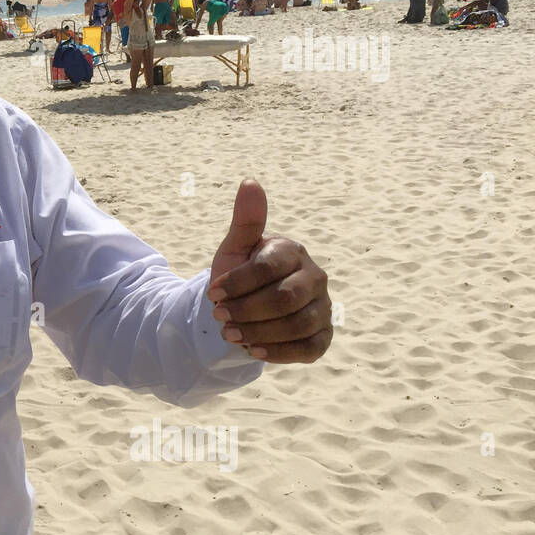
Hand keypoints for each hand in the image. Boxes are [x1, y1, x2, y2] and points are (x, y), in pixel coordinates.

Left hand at [207, 179, 331, 363]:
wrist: (243, 310)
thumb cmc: (238, 276)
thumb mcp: (234, 250)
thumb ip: (245, 221)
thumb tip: (249, 182)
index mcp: (293, 252)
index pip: (269, 268)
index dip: (238, 283)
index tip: (212, 294)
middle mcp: (315, 277)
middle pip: (284, 299)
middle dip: (247, 310)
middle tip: (220, 317)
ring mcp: (323, 307)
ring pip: (297, 325)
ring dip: (259, 333)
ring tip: (231, 335)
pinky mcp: (323, 336)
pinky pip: (309, 348)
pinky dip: (279, 352)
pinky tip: (254, 351)